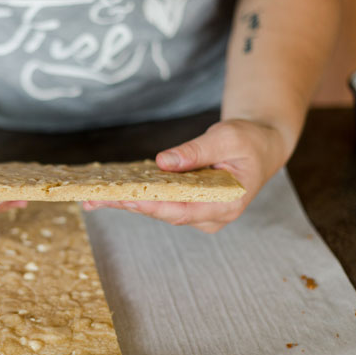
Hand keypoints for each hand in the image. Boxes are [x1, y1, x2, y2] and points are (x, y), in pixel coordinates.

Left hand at [83, 119, 287, 232]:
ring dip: (128, 202)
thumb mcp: (227, 138)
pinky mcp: (189, 206)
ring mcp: (199, 214)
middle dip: (129, 205)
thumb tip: (163, 162)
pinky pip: (161, 203)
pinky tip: (112, 192)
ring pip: (159, 210)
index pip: (183, 210)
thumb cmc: (249, 141)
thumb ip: (196, 152)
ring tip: (94, 197)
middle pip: (164, 213)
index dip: (153, 206)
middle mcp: (211, 216)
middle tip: (95, 199)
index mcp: (226, 204)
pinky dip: (138, 196)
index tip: (126, 199)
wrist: (261, 147)